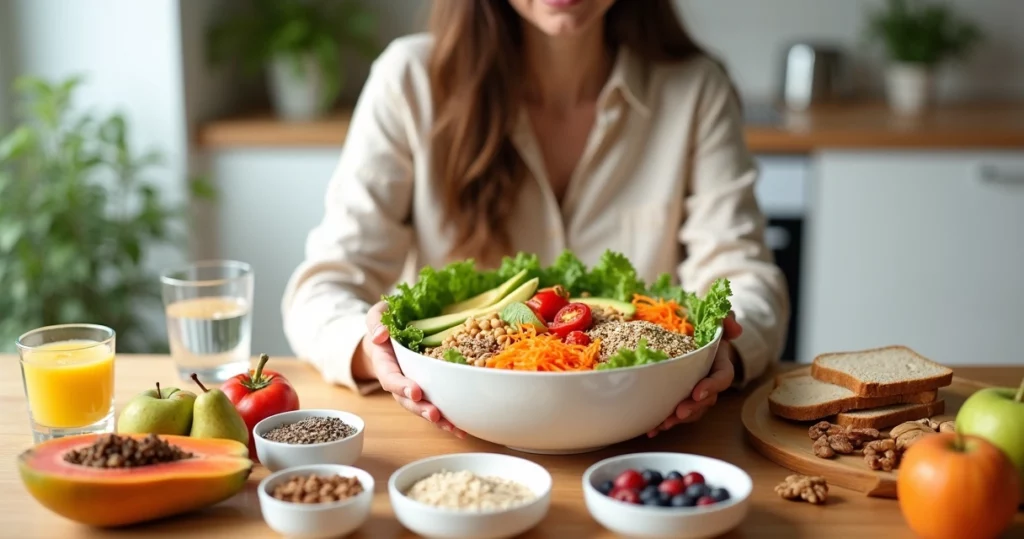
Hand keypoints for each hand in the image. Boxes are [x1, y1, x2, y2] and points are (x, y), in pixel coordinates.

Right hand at [362, 302, 465, 437]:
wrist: (393, 336)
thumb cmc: (386, 323)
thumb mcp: (377, 315)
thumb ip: (376, 322)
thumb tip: (381, 335)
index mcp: (386, 364)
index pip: (390, 378)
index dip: (401, 386)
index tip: (414, 391)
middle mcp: (399, 381)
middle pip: (407, 401)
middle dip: (421, 409)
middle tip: (435, 414)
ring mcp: (413, 388)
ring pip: (423, 407)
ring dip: (438, 420)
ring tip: (453, 427)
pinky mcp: (428, 391)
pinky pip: (437, 405)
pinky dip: (449, 419)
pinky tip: (463, 429)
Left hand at [647, 311, 742, 436]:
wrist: (690, 332)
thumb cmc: (703, 325)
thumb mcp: (715, 317)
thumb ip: (725, 319)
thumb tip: (735, 328)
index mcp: (719, 363)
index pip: (723, 377)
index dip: (712, 386)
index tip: (698, 392)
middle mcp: (708, 381)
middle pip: (706, 401)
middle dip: (693, 408)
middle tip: (678, 412)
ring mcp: (694, 392)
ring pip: (691, 410)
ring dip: (677, 419)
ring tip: (662, 424)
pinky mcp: (679, 397)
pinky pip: (674, 413)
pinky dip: (662, 422)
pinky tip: (650, 429)